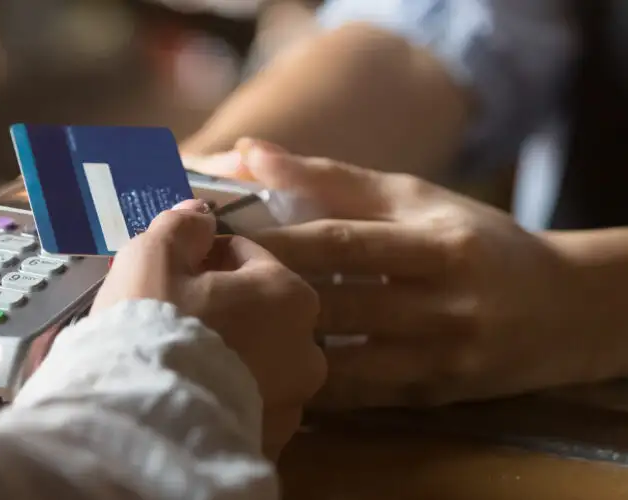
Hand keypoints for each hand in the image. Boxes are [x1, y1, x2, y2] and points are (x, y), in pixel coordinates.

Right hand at [92, 199, 324, 457]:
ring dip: (226, 351)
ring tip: (179, 357)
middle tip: (173, 313)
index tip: (173, 268)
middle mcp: (307, 350)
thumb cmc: (154, 326)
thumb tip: (200, 212)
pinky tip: (189, 393)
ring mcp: (293, 402)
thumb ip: (183, 226)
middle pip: (256, 310)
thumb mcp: (155, 257)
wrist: (144, 425)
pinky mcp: (271, 442)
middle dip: (220, 305)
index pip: (246, 256)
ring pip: (254, 358)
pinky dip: (223, 393)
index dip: (205, 256)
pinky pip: (245, 402)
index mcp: (291, 295)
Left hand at [187, 141, 586, 408]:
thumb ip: (331, 177)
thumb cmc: (475, 240)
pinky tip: (275, 367)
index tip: (218, 237)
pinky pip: (359, 395)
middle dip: (266, 293)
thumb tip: (248, 151)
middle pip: (335, 303)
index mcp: (437, 244)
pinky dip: (314, 382)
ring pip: (342, 361)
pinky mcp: (433, 395)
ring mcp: (440, 358)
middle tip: (206, 288)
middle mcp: (442, 305)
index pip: (341, 242)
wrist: (558, 308)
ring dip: (284, 345)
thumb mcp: (415, 198)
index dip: (276, 241)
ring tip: (229, 331)